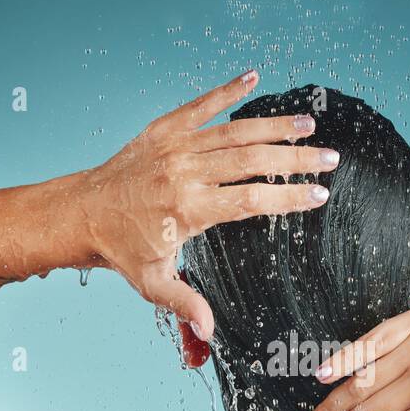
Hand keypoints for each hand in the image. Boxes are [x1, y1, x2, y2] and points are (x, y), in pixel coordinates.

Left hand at [75, 69, 339, 340]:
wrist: (80, 213)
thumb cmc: (120, 249)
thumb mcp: (153, 284)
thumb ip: (185, 305)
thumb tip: (208, 333)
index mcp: (188, 210)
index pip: (251, 200)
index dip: (288, 196)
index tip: (319, 194)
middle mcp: (185, 173)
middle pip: (251, 160)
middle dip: (295, 158)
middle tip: (329, 157)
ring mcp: (175, 147)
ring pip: (234, 131)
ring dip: (274, 126)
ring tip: (308, 123)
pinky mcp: (164, 129)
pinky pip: (200, 105)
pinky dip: (226, 90)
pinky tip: (252, 77)